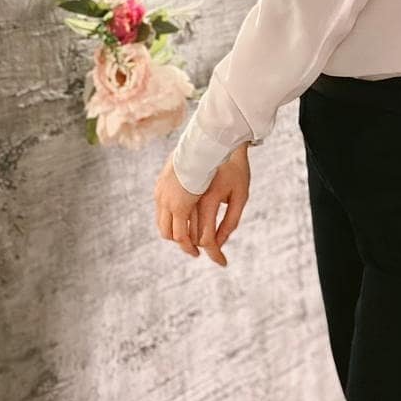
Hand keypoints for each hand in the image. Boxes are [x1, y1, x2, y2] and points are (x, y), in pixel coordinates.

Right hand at [154, 145, 250, 267]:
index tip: (223, 263)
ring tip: (191, 241)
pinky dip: (170, 223)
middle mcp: (177, 198)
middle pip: (178, 237)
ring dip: (177, 237)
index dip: (214, 254)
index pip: (203, 239)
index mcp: (200, 200)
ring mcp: (164, 192)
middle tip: (202, 253)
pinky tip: (183, 222)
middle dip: (190, 248)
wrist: (214, 137)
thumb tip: (222, 242)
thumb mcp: (241, 195)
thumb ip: (231, 221)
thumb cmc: (231, 166)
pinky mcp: (159, 187)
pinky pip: (161, 213)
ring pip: (164, 228)